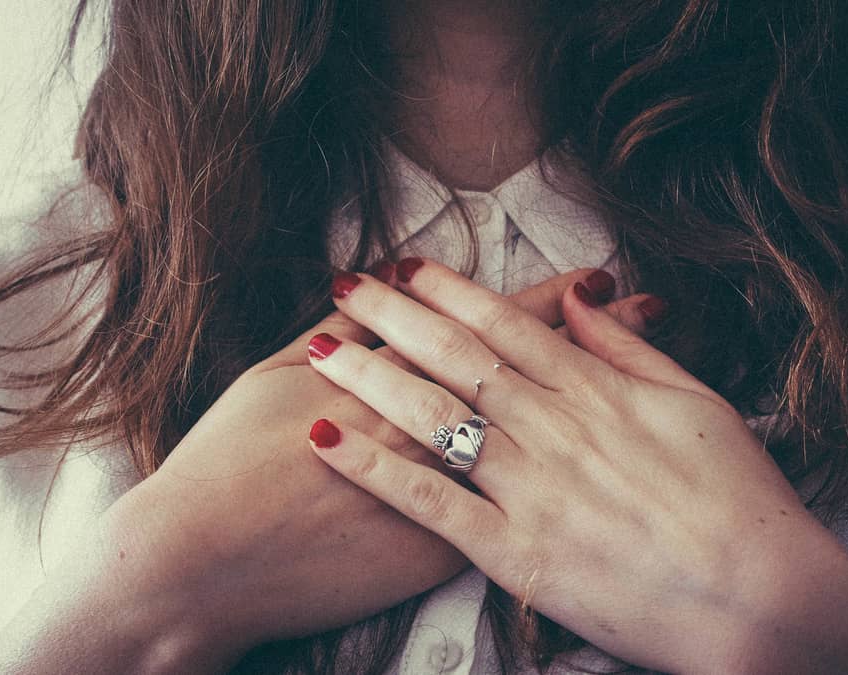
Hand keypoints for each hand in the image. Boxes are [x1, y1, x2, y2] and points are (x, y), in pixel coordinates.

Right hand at [0, 265, 660, 673]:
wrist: (201, 561)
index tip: (600, 276)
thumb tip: (375, 288)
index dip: (550, 297)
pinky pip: (506, 514)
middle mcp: (430, 427)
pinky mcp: (435, 550)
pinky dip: (556, 485)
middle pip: (531, 373)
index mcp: (395, 372)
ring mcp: (439, 493)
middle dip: (594, 339)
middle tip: (647, 308)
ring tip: (641, 384)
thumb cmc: (226, 460)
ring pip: (535, 440)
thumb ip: (336, 331)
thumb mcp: (272, 373)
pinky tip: (592, 473)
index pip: (490, 325)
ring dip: (593, 405)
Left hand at [304, 258, 847, 673]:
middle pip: (457, 357)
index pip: (508, 325)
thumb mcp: (699, 404)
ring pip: (434, 417)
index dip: (451, 291)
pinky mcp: (515, 552)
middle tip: (344, 285)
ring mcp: (531, 489)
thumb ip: (632, 350)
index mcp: (598, 391)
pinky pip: (430, 503)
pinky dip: (374, 470)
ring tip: (319, 345)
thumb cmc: (741, 501)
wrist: (761, 600)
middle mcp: (555, 429)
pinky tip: (325, 440)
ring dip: (370, 375)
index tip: (407, 266)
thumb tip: (585, 298)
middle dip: (394, 316)